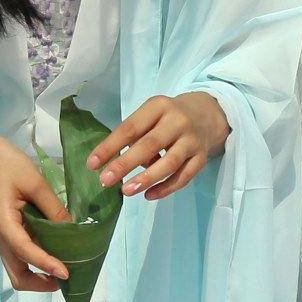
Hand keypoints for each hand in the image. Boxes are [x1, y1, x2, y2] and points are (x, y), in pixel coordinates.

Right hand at [0, 127, 71, 293]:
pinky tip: (55, 253)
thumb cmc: (6, 164)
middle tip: (67, 277)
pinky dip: (37, 262)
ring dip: (40, 276)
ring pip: (19, 270)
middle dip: (41, 283)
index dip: (47, 264)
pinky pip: (22, 257)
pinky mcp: (8, 234)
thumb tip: (72, 229)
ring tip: (65, 269)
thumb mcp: (34, 181)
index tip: (67, 273)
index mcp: (3, 224)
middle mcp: (1, 238)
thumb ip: (53, 207)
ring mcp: (3, 238)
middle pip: (18, 276)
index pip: (26, 252)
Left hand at [88, 91, 230, 200]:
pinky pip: (183, 177)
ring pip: (169, 163)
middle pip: (149, 145)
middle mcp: (177, 121)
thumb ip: (135, 134)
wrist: (209, 114)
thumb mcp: (152, 114)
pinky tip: (149, 195)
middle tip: (105, 181)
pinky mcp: (202, 158)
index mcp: (159, 106)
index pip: (130, 128)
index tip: (92, 163)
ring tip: (126, 190)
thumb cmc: (169, 116)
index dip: (110, 146)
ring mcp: (192, 140)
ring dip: (146, 178)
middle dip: (124, 164)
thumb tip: (114, 162)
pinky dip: (166, 188)